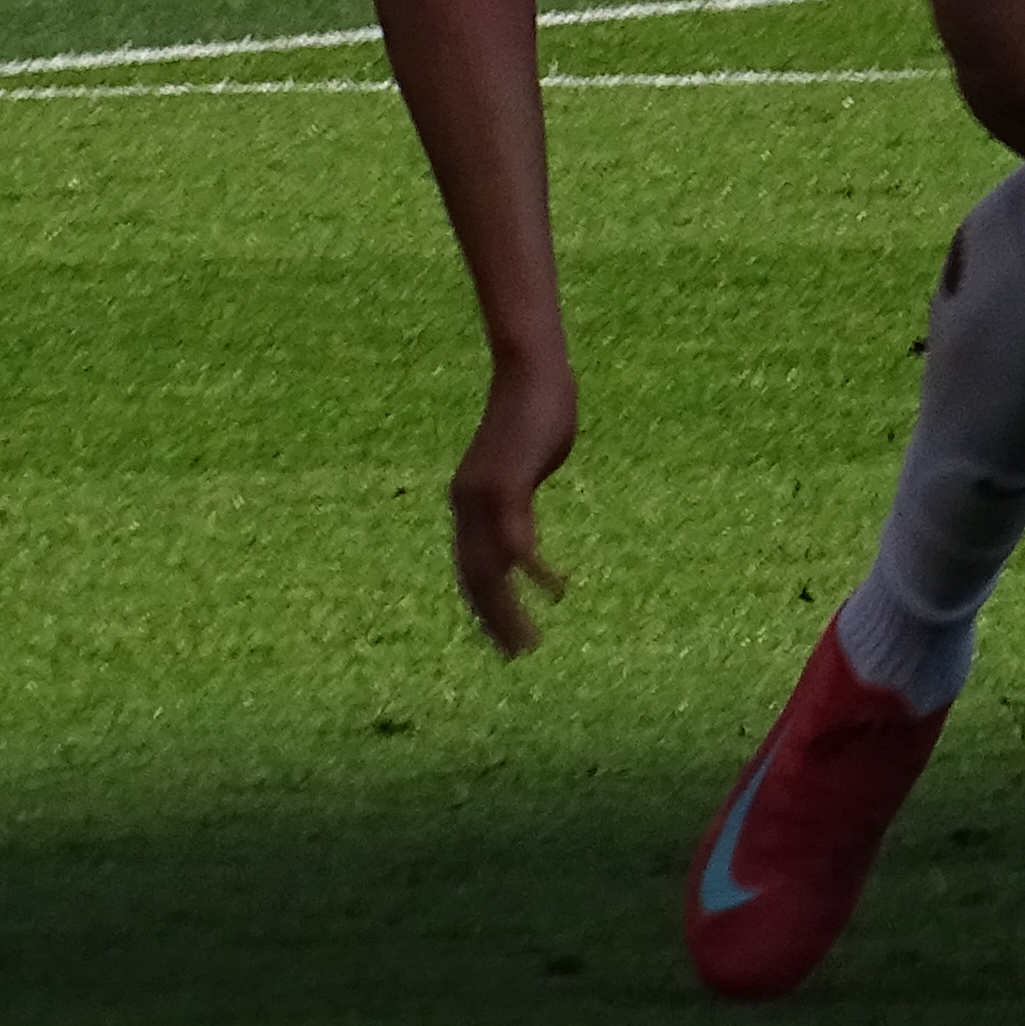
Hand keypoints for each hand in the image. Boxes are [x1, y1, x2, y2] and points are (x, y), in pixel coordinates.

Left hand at [447, 344, 578, 655]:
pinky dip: (536, 571)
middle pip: (475, 578)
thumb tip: (525, 517)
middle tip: (516, 656)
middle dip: (494, 621)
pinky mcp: (507, 488)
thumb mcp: (525, 462)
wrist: (529, 370)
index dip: (483, 606)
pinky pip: (518, 543)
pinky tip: (556, 591)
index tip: (501, 638)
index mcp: (469, 500)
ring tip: (529, 643)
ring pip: (491, 571)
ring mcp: (484, 497)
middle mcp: (468, 504)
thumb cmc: (535, 410)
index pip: (469, 567)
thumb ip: (521, 496)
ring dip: (509, 611)